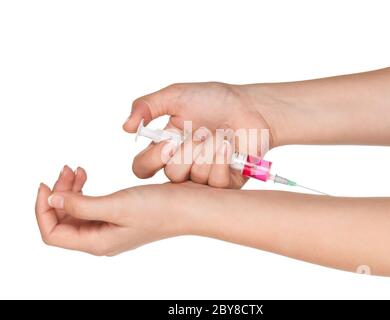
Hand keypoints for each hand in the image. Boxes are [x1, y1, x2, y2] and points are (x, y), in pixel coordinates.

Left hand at [35, 166, 195, 255]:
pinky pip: (91, 206)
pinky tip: (87, 177)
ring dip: (70, 190)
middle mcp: (101, 238)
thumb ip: (81, 205)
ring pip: (76, 211)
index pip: (53, 233)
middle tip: (67, 169)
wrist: (190, 206)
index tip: (45, 184)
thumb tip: (52, 200)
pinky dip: (84, 190)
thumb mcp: (116, 205)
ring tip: (76, 169)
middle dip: (58, 194)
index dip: (42, 209)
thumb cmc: (160, 209)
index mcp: (97, 241)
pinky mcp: (120, 216)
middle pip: (63, 220)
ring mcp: (111, 228)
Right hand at [123, 82, 274, 188]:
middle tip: (200, 132)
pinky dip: (223, 160)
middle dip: (188, 151)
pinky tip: (230, 146)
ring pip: (195, 178)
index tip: (169, 142)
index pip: (143, 168)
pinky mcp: (226, 183)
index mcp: (165, 148)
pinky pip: (217, 183)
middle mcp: (182, 166)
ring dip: (208, 150)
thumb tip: (125, 127)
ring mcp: (204, 177)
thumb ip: (147, 106)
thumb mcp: (176, 96)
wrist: (248, 106)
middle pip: (171, 176)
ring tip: (219, 135)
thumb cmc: (213, 99)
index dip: (151, 160)